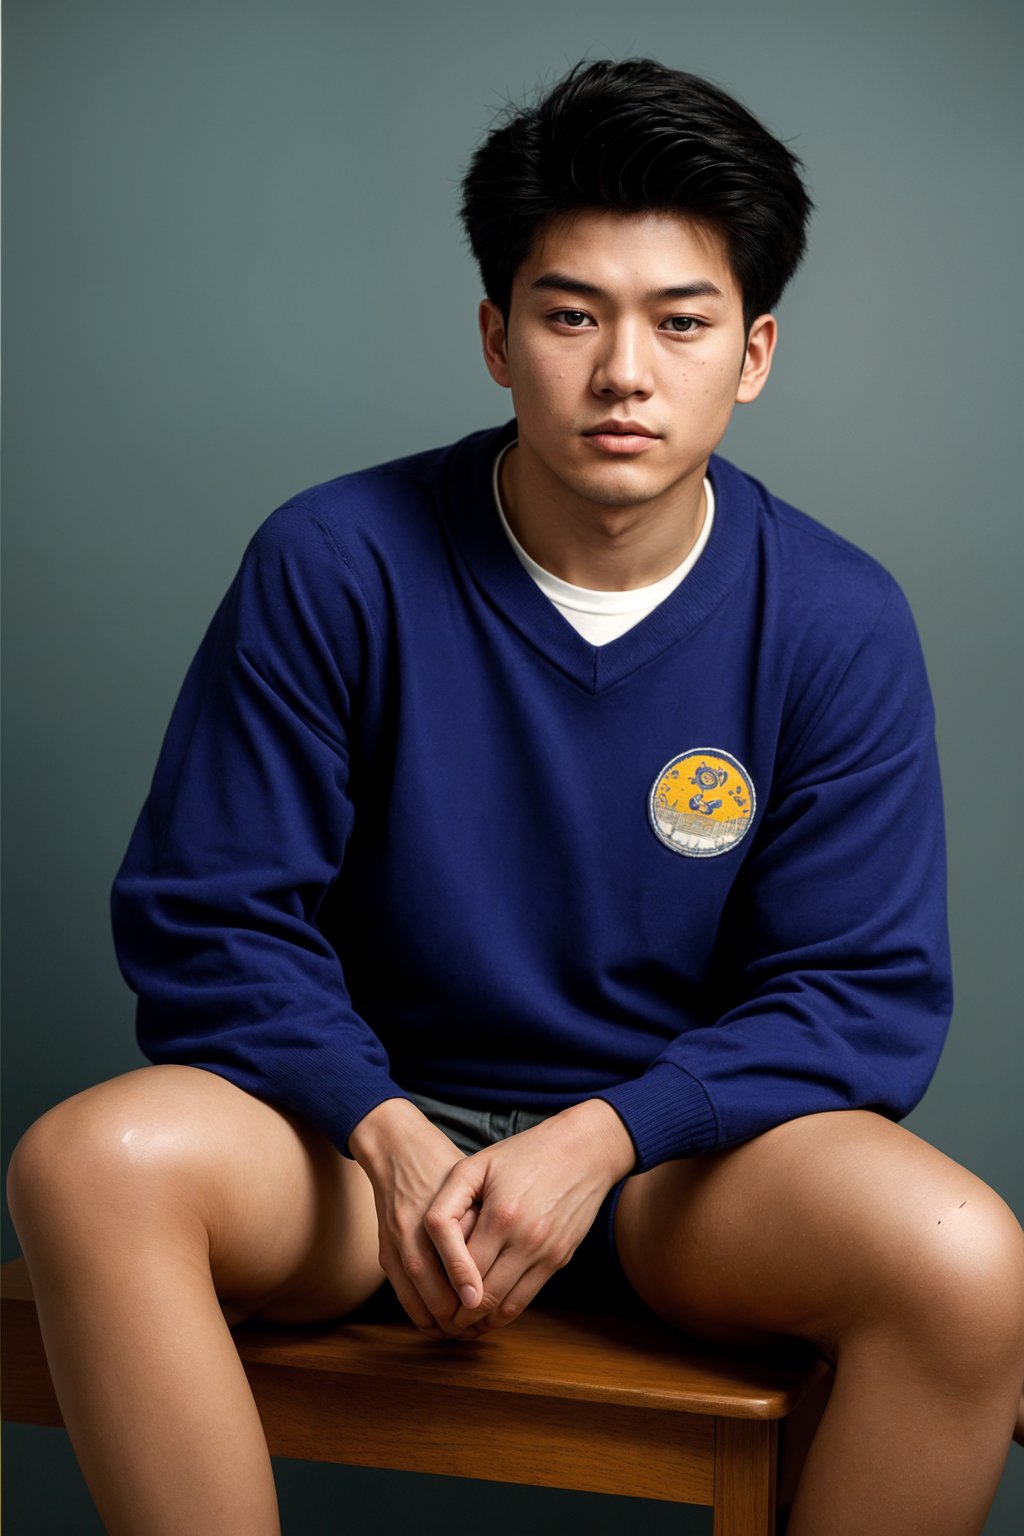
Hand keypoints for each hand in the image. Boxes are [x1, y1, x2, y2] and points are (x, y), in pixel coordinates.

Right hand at [349, 1098, 483, 1336]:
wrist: (398, 1148)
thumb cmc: (442, 1165)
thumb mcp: (470, 1184)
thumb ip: (483, 1219)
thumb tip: (510, 1255)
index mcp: (441, 1213)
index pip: (461, 1268)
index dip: (478, 1294)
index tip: (493, 1307)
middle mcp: (414, 1231)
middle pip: (438, 1292)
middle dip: (461, 1317)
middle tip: (481, 1328)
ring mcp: (395, 1242)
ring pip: (418, 1299)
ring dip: (441, 1323)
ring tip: (463, 1331)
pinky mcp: (384, 1250)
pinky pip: (400, 1293)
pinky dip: (419, 1313)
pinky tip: (438, 1322)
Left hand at [423, 1099, 634, 1337]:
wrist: (584, 1150)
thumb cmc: (522, 1154)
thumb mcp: (475, 1166)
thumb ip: (448, 1206)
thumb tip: (436, 1251)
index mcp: (501, 1215)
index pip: (464, 1270)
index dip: (444, 1291)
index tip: (432, 1301)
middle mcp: (527, 1239)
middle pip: (484, 1296)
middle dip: (458, 1315)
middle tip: (440, 1320)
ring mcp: (547, 1252)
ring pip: (505, 1306)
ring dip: (480, 1321)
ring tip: (460, 1322)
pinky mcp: (560, 1258)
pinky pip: (527, 1299)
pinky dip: (504, 1312)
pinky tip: (488, 1311)